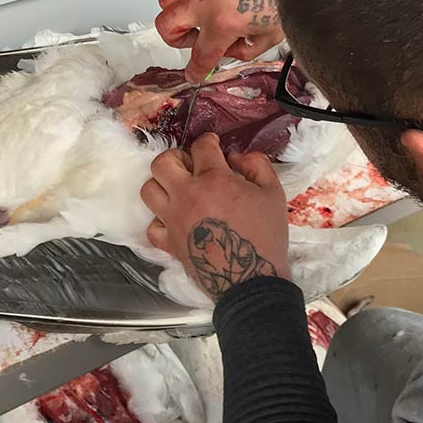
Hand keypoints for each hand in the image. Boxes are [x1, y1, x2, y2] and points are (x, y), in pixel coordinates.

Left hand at [141, 134, 290, 300]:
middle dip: (176, 157)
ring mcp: (174, 220)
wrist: (251, 281)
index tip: (213, 146)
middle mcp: (187, 196)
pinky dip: (160, 219)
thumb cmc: (265, 236)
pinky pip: (152, 225)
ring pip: (149, 190)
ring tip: (179, 190)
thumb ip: (256, 164)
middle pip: (162, 162)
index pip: (200, 146)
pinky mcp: (169, 243)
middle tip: (190, 165)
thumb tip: (236, 157)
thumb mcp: (273, 192)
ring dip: (162, 184)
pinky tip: (176, 219)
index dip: (208, 141)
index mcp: (214, 180)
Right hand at [156, 0, 282, 80]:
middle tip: (194, 39)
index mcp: (222, 24)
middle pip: (166, 26)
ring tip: (198, 11)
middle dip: (176, 39)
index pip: (199, 57)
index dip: (195, 71)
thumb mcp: (273, 32)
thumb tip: (234, 49)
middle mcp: (204, 0)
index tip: (194, 73)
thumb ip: (248, 48)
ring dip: (178, 10)